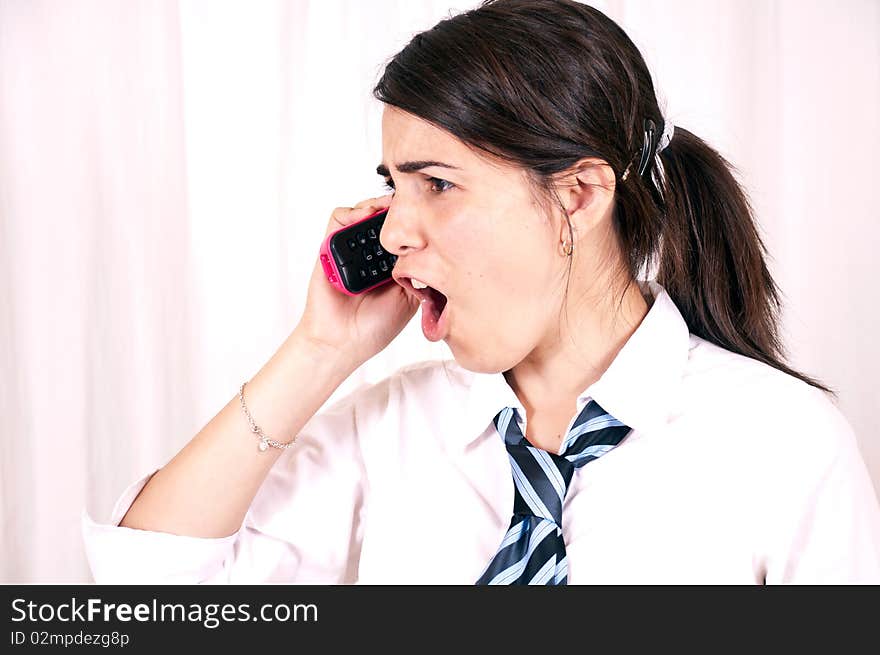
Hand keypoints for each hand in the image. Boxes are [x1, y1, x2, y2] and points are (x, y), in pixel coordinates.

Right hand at [297, 195, 418, 364]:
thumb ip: (419, 273)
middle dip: (397, 207)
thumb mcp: (410, 299)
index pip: (403, 232)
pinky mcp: (329, 246)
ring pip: (363, 212)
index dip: (414, 220)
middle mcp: (370, 254)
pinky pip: (338, 218)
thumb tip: (435, 248)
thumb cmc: (374, 327)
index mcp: (390, 264)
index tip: (428, 213)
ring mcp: (350, 249)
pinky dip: (352, 211)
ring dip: (376, 204)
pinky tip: (365, 216)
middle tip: (410, 204)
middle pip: (383, 217)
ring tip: (388, 207)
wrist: (342, 342)